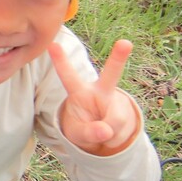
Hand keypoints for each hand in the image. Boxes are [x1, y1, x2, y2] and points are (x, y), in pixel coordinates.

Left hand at [49, 39, 139, 155]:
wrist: (103, 136)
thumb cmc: (83, 128)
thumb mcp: (77, 134)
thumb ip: (88, 132)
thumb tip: (106, 131)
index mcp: (79, 92)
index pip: (68, 76)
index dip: (60, 61)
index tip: (52, 44)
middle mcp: (100, 91)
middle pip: (111, 74)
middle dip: (119, 58)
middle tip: (125, 42)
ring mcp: (117, 101)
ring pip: (116, 118)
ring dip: (109, 133)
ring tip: (102, 132)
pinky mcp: (128, 112)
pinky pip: (123, 130)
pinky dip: (116, 138)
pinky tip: (112, 133)